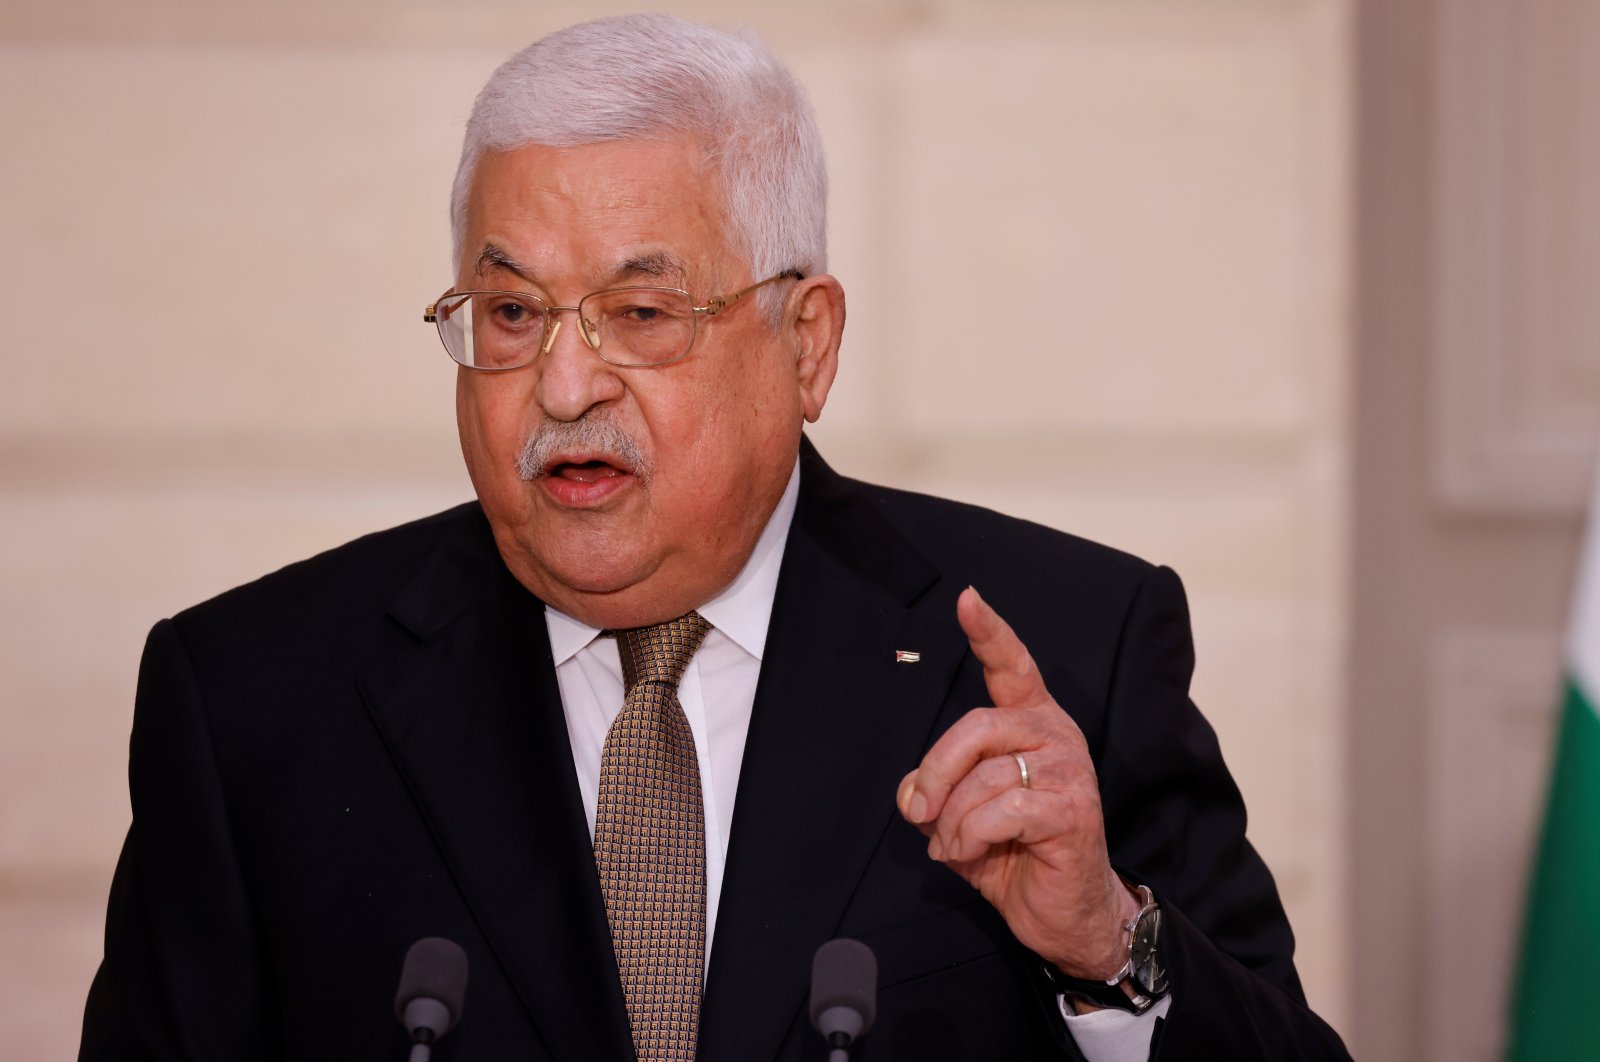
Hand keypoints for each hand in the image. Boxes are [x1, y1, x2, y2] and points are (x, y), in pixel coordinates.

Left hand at [896, 586, 1140, 978]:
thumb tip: (913, 792)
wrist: (1064, 914)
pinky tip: (972, 854)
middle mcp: (1055, 735)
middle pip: (978, 725)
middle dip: (935, 771)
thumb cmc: (1013, 854)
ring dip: (952, 821)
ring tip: (954, 846)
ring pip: (984, 777)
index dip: (989, 632)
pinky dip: (971, 836)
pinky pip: (1002, 810)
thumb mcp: (959, 816)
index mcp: (1031, 722)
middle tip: (919, 812)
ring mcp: (1070, 770)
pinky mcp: (1074, 810)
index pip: (1012, 666)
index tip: (967, 599)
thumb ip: (935, 791)